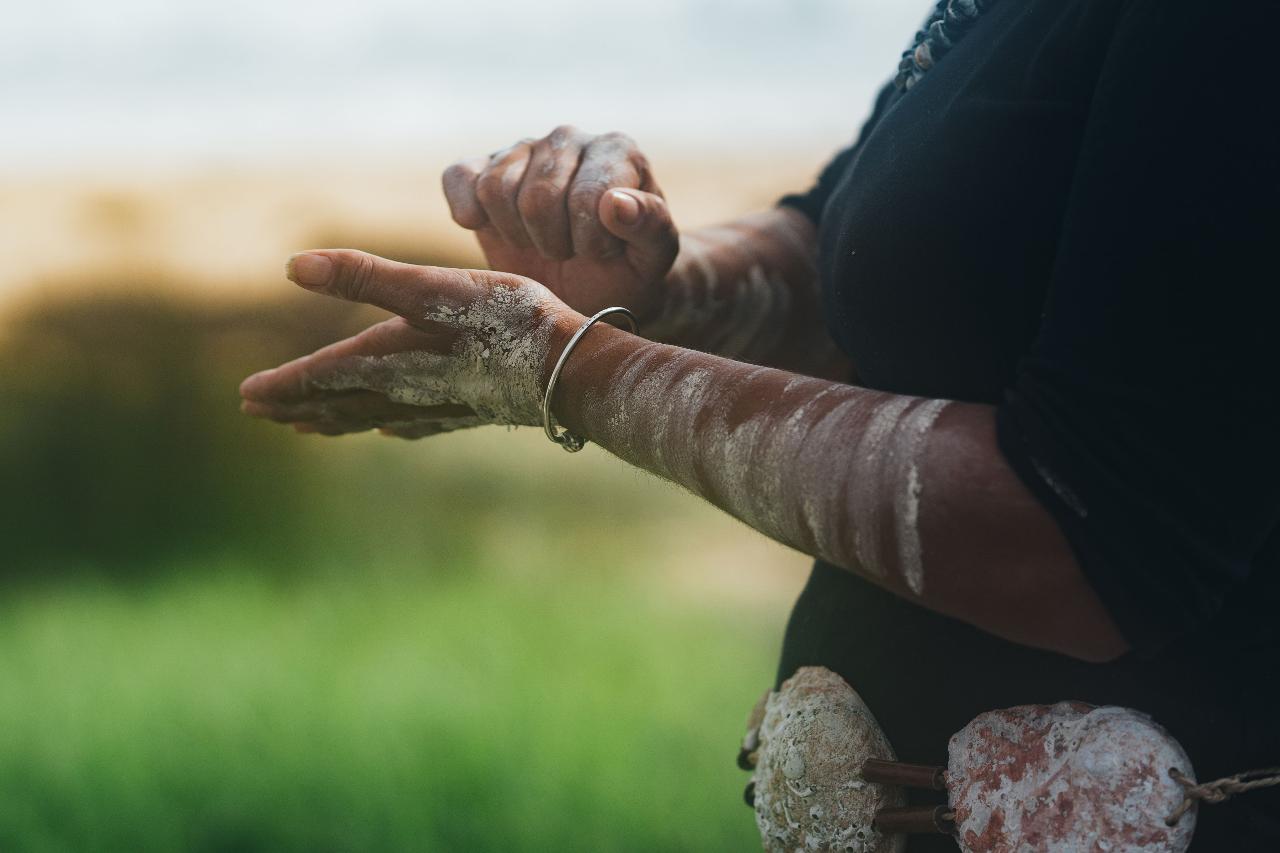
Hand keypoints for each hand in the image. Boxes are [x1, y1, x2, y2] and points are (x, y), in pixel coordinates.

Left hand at [239, 250, 577, 438]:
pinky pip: (415, 423)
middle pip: (338, 402)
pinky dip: (390, 425)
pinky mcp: (469, 408)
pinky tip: (392, 429)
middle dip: (297, 405)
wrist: (569, 369)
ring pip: (372, 416)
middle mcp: (406, 388)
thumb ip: (363, 277)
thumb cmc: (502, 320)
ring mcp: (438, 404)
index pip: (320, 376)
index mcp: (388, 357)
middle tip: (258, 412)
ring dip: (334, 420)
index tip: (245, 397)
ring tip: (307, 426)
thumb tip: (292, 266)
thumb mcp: (429, 286)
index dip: (283, 385)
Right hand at [442, 125, 678, 323]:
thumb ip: (650, 228)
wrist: (591, 286)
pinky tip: (495, 231)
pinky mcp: (480, 167)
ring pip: (495, 191)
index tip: (605, 254)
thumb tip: (616, 204)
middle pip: (537, 199)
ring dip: (519, 236)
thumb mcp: (654, 259)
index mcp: (617, 151)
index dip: (591, 242)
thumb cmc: (627, 269)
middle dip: (554, 243)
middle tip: (571, 253)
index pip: (585, 198)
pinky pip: (458, 178)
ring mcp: (522, 148)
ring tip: (543, 244)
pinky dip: (469, 213)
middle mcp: (569, 138)